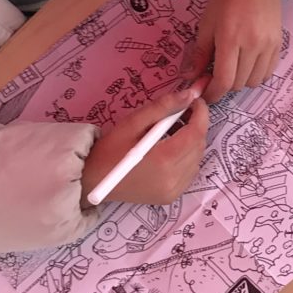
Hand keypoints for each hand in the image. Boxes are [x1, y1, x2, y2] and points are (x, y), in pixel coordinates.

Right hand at [82, 83, 207, 205]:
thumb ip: (163, 107)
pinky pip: (189, 172)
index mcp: (164, 160)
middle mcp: (172, 178)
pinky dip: (186, 158)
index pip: (196, 133)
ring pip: (197, 159)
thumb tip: (190, 95)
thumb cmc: (110, 149)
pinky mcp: (170, 197)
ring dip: (191, 142)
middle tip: (181, 113)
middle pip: (199, 146)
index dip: (200, 113)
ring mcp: (173, 190)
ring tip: (172, 131)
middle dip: (196, 126)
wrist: (92, 180)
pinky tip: (170, 150)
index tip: (195, 100)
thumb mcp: (133, 122)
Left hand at [193, 0, 287, 100]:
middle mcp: (252, 46)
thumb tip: (190, 78)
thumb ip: (200, 53)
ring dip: (241, 81)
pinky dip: (256, 74)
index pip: (224, 81)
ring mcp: (268, 46)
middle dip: (224, 85)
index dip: (212, 93)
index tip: (205, 93)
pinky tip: (247, 64)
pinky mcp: (279, 44)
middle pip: (238, 84)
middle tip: (215, 75)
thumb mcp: (207, 22)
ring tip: (233, 68)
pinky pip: (268, 72)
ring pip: (254, 81)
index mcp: (230, 39)